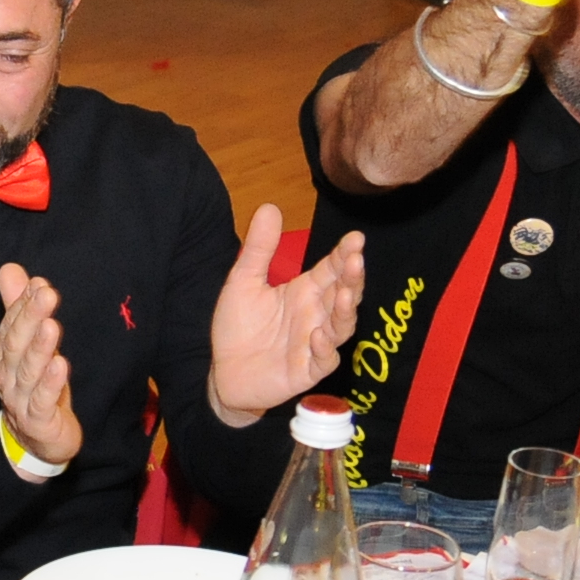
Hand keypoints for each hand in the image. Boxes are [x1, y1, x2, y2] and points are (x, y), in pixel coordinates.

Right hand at [0, 264, 80, 467]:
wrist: (37, 440)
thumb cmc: (35, 386)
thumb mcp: (30, 345)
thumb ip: (19, 307)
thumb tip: (11, 269)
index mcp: (4, 355)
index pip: (11, 325)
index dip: (23, 305)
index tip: (39, 284)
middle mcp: (7, 375)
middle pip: (16, 345)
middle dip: (29, 318)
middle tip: (47, 294)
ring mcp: (20, 399)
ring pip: (28, 371)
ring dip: (39, 348)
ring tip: (52, 326)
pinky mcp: (37, 420)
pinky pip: (42, 401)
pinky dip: (50, 383)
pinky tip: (60, 365)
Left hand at [207, 208, 362, 424]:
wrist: (223, 372)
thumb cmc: (240, 327)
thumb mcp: (243, 282)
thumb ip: (259, 249)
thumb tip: (269, 207)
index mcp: (304, 291)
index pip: (331, 269)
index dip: (344, 254)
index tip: (355, 238)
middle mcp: (315, 315)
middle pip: (344, 294)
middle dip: (353, 278)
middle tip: (356, 260)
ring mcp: (315, 343)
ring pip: (342, 326)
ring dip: (345, 311)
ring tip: (342, 295)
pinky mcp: (307, 370)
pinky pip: (325, 360)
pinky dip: (325, 348)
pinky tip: (318, 335)